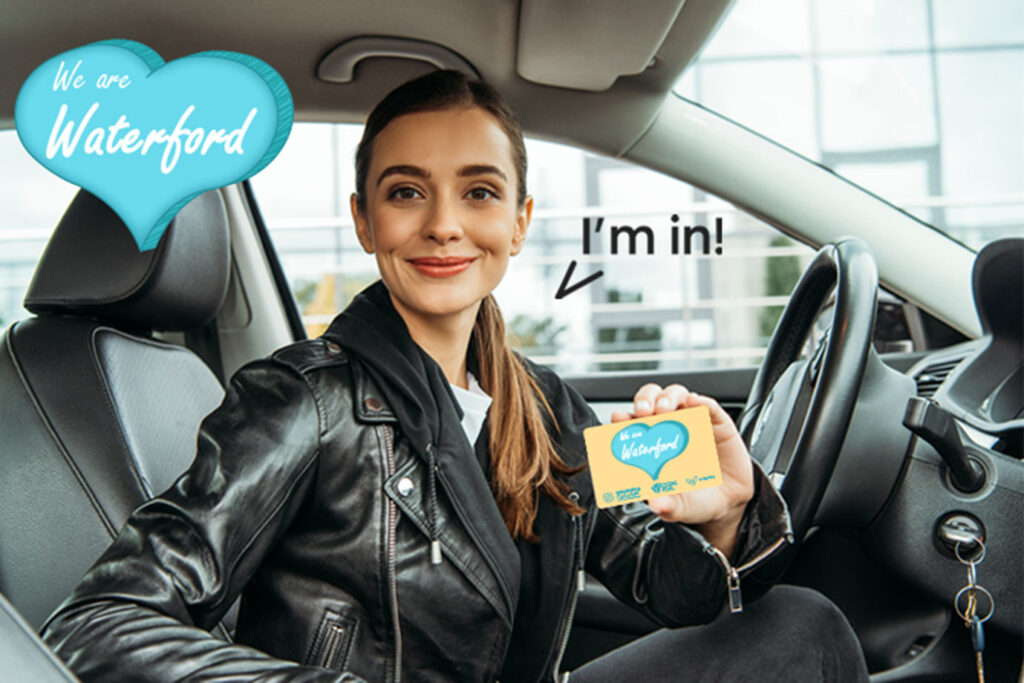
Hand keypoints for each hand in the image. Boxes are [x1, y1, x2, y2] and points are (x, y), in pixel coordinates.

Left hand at [611, 384, 753, 557]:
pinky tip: (696, 403)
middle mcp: (668, 427)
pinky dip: (702, 401)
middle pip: (651, 400)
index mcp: (650, 444)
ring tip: (665, 410)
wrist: (728, 502)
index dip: (623, 418)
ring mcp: (692, 422)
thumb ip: (667, 506)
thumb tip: (655, 503)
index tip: (618, 418)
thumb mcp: (679, 507)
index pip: (632, 424)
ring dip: (668, 398)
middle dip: (644, 400)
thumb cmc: (695, 500)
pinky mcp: (716, 423)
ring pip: (677, 395)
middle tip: (643, 411)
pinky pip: (709, 407)